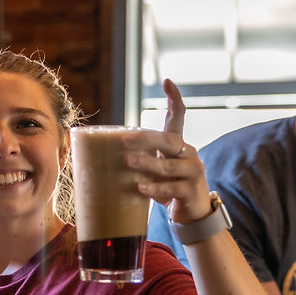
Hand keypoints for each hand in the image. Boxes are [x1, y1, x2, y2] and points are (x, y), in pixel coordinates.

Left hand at [123, 78, 210, 222]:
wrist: (193, 213)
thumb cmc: (169, 187)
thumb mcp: (157, 169)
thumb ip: (141, 159)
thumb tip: (102, 153)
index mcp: (178, 145)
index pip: (178, 116)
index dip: (174, 98)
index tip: (166, 81)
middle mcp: (188, 153)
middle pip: (168, 140)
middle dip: (145, 139)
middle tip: (123, 140)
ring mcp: (193, 171)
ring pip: (168, 165)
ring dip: (147, 163)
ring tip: (127, 162)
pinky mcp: (192, 190)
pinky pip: (171, 187)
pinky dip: (154, 188)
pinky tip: (139, 187)